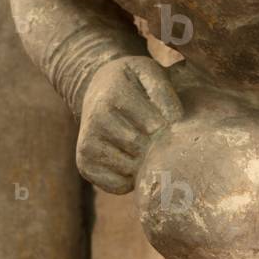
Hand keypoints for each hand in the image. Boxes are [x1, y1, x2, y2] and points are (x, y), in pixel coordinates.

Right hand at [77, 56, 183, 193]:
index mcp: (114, 97)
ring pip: (130, 169)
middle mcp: (95, 122)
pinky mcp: (84, 165)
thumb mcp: (148, 72)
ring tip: (148, 147)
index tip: (172, 123)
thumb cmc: (132, 82)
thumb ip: (164, 91)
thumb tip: (173, 120)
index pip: (154, 126)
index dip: (168, 129)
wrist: (97, 88)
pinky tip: (134, 160)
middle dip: (158, 147)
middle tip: (163, 139)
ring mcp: (87, 146)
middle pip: (141, 148)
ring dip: (146, 164)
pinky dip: (132, 179)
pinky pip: (118, 185)